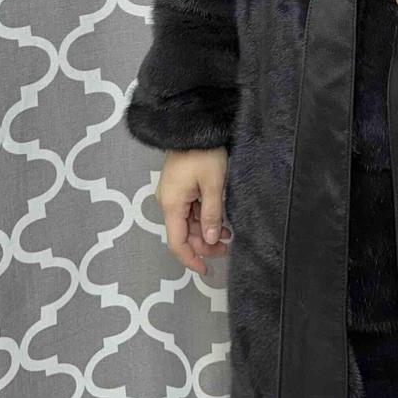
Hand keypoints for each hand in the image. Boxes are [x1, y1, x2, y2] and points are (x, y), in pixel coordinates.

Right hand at [155, 147, 231, 274]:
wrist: (194, 127)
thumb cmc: (204, 154)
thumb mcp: (213, 185)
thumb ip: (211, 215)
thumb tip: (209, 240)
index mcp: (172, 204)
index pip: (177, 242)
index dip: (191, 258)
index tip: (206, 270)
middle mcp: (168, 202)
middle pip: (184, 233)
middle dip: (204, 244)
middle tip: (227, 249)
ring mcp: (174, 195)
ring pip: (188, 223)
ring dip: (206, 231)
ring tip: (229, 236)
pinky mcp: (181, 187)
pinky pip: (191, 210)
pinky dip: (204, 218)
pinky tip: (221, 222)